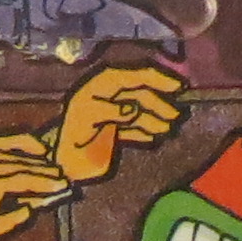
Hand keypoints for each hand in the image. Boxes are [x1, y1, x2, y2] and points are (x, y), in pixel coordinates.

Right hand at [0, 132, 79, 240]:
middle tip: (63, 175)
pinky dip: (42, 185)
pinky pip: (24, 180)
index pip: (14, 141)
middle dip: (45, 167)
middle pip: (23, 157)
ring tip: (63, 184)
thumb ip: (16, 199)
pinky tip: (55, 189)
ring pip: (26, 169)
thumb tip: (36, 202)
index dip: (34, 147)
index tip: (51, 156)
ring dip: (47, 177)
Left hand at [50, 65, 186, 184]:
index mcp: (101, 85)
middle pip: (141, 93)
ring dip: (155, 118)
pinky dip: (145, 131)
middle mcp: (109, 95)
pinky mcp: (113, 130)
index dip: (157, 79)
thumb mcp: (89, 120)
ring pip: (140, 110)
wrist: (64, 164)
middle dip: (159, 103)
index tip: (177, 87)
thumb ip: (112, 112)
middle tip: (176, 116)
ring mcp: (112, 112)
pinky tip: (154, 137)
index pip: (134, 76)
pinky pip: (134, 127)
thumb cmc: (72, 137)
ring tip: (168, 129)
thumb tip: (133, 108)